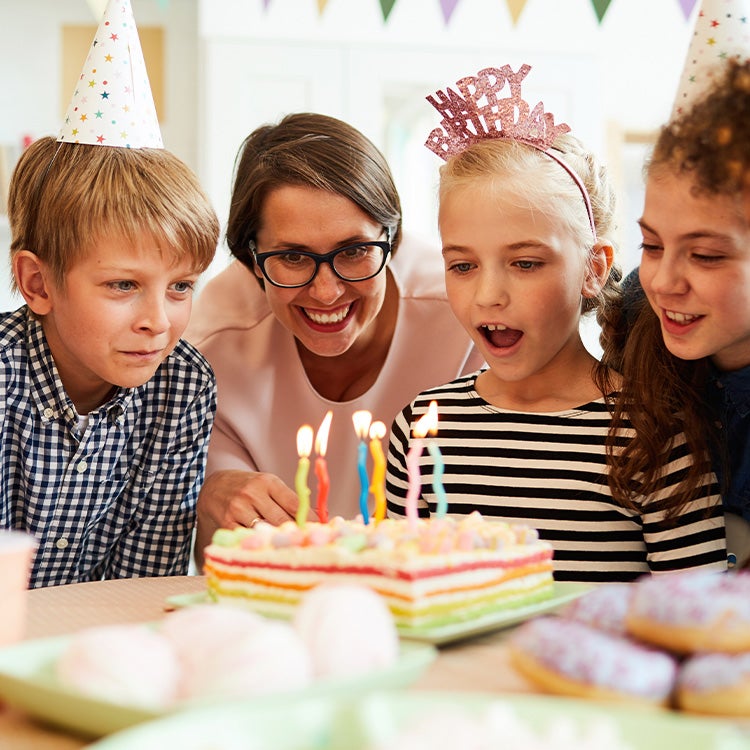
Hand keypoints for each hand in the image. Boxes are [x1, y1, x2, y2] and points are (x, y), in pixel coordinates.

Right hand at [193, 469, 311, 568]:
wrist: (214, 486)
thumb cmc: (248, 487)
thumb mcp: (268, 485)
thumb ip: (289, 500)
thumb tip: (319, 517)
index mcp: (268, 482)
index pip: (295, 504)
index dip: (310, 520)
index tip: (322, 531)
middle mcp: (253, 493)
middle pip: (282, 520)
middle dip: (297, 533)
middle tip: (309, 544)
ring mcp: (238, 509)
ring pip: (266, 531)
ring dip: (279, 541)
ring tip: (290, 548)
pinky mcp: (227, 524)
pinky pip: (248, 538)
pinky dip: (259, 544)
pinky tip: (267, 548)